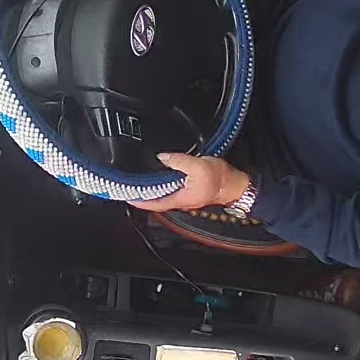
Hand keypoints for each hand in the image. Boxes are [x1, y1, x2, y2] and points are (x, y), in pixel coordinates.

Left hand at [129, 153, 250, 212]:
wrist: (235, 184)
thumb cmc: (220, 179)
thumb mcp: (198, 166)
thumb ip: (178, 161)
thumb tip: (161, 157)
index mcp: (179, 198)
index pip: (152, 202)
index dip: (137, 199)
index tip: (124, 195)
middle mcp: (178, 199)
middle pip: (153, 199)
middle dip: (139, 193)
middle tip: (125, 184)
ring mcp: (182, 195)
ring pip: (160, 193)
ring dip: (148, 187)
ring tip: (135, 178)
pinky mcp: (187, 188)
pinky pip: (168, 186)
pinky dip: (159, 181)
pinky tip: (156, 173)